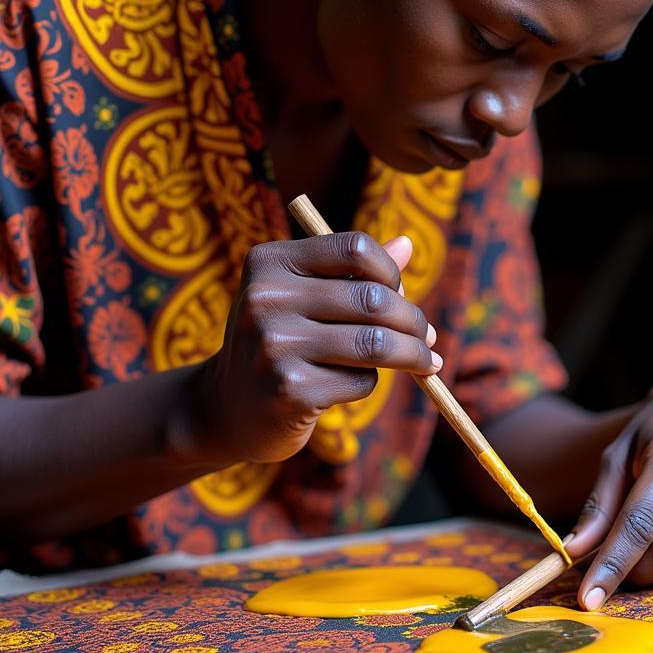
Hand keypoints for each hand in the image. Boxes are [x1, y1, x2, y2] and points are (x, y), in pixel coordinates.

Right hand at [196, 232, 439, 464]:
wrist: (226, 408)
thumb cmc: (279, 342)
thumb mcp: (303, 297)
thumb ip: (351, 271)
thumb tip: (408, 245)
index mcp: (269, 262)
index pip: (354, 248)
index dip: (390, 272)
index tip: (401, 293)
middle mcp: (265, 299)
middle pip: (373, 299)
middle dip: (413, 320)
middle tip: (426, 336)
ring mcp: (274, 347)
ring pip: (375, 343)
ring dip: (411, 354)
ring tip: (426, 361)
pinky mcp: (289, 391)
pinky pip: (360, 381)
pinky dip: (368, 383)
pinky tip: (354, 384)